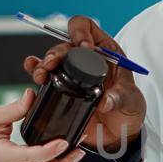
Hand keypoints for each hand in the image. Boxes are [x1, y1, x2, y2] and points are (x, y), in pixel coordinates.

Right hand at [23, 15, 145, 152]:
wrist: (117, 133)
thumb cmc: (128, 110)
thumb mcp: (131, 102)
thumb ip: (121, 99)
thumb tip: (106, 102)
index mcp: (106, 52)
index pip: (88, 28)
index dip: (82, 32)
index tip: (84, 47)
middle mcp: (86, 58)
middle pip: (65, 43)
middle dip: (58, 51)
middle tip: (54, 63)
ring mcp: (72, 72)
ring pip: (53, 58)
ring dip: (43, 63)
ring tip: (42, 74)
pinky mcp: (61, 87)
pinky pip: (45, 73)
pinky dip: (35, 68)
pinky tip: (31, 68)